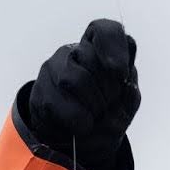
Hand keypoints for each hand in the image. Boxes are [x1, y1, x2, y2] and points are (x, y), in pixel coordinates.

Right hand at [27, 19, 140, 169]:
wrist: (78, 138)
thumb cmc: (105, 115)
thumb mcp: (125, 105)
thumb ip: (129, 94)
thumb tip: (123, 84)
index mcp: (99, 48)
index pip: (106, 31)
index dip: (114, 49)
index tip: (120, 73)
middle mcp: (75, 51)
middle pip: (92, 60)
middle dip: (108, 90)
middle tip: (110, 106)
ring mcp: (54, 68)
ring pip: (73, 78)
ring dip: (93, 105)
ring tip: (97, 116)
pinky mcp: (40, 89)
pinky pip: (58, 103)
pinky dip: (77, 120)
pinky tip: (82, 125)